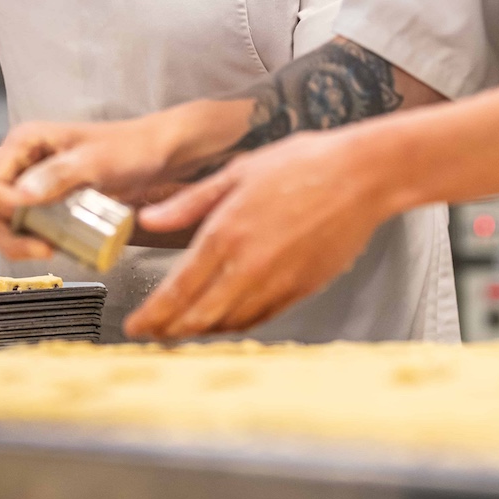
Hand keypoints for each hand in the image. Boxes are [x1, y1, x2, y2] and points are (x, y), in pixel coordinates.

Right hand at [0, 113, 195, 260]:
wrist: (158, 154)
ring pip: (1, 222)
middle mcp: (20, 160)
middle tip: (45, 247)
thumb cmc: (132, 148)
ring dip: (20, 242)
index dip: (4, 210)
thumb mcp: (97, 161)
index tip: (33, 225)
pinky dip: (32, 243)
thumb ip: (60, 175)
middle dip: (10, 233)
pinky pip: (22, 227)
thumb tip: (22, 196)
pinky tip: (55, 247)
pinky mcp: (42, 200)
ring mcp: (30, 181)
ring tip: (53, 250)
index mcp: (25, 141)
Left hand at [122, 127, 399, 339]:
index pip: (177, 291)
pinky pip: (260, 318)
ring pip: (228, 323)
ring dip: (201, 331)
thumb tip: (149, 219)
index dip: (152, 316)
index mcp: (226, 234)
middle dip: (169, 331)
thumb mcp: (236, 172)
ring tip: (182, 329)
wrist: (362, 175)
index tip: (136, 326)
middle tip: (151, 335)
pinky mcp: (302, 289)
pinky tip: (226, 318)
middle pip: (198, 317)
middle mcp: (249, 266)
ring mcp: (278, 283)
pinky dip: (236, 325)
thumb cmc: (305, 164)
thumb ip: (189, 203)